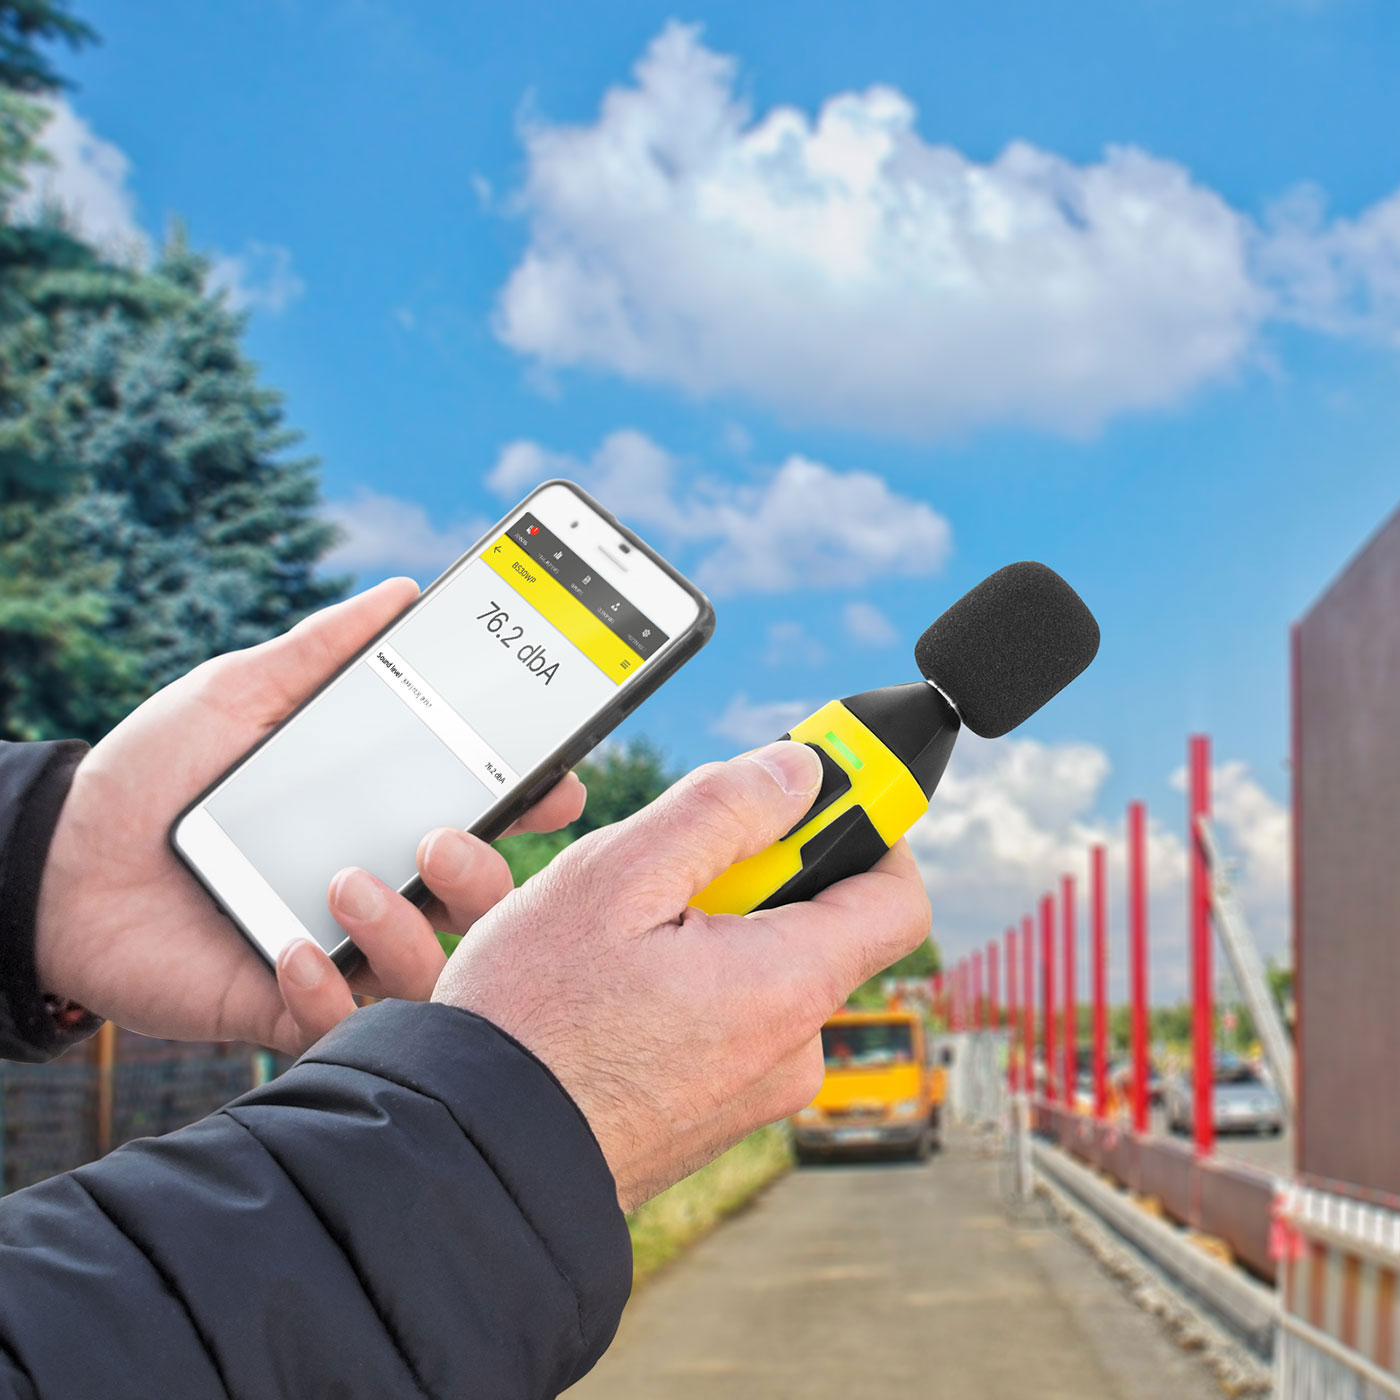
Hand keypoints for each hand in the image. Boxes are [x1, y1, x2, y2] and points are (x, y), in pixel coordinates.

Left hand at [34, 579, 584, 1053]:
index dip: (532, 804)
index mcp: (382, 816)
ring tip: (344, 883)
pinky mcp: (290, 1005)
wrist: (57, 864)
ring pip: (433, 971)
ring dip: (409, 930)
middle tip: (448, 837)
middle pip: (481, 902)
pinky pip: (346, 1022)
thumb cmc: (155, 776)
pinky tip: (285, 947)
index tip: (559, 782)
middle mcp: (379, 885)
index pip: (483, 816)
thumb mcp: (238, 697)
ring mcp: (340, 951)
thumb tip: (400, 593)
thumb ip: (320, 651)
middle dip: (489, 872)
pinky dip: (329, 992)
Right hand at [433, 742, 931, 1209]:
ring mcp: (748, 1089)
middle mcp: (788, 1048)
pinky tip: (593, 980)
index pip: (896, 895)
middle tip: (649, 866)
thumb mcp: (618, 877)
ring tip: (593, 928)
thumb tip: (800, 772)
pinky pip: (711, 1016)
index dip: (864, 829)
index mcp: (788, 986)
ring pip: (743, 965)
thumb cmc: (532, 1025)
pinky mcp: (707, 1112)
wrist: (473, 1161)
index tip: (815, 793)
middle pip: (803, 922)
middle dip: (735, 874)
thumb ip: (722, 808)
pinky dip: (669, 981)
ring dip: (685, 926)